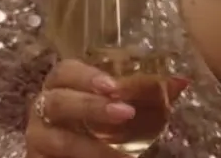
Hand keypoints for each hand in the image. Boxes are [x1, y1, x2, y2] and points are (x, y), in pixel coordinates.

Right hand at [24, 59, 187, 157]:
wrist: (85, 154)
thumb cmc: (104, 124)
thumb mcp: (125, 108)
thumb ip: (149, 95)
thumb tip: (182, 81)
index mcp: (63, 85)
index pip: (66, 70)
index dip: (87, 76)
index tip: (113, 85)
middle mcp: (45, 107)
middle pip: (58, 100)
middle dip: (91, 106)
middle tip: (125, 113)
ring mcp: (39, 136)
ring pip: (58, 138)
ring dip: (91, 145)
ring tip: (123, 155)